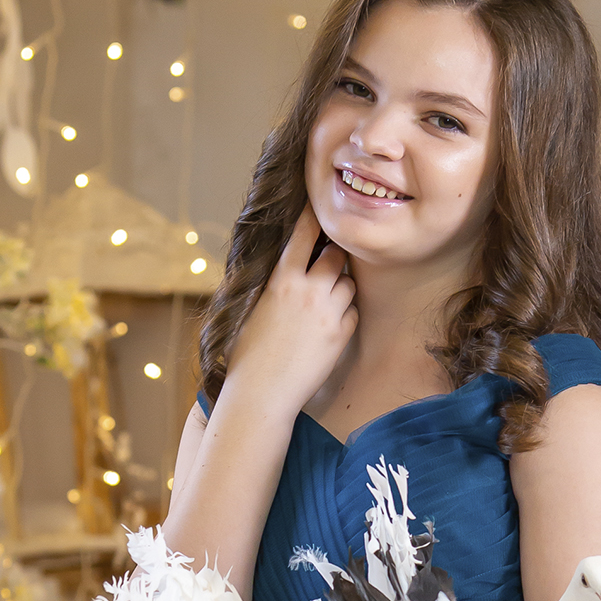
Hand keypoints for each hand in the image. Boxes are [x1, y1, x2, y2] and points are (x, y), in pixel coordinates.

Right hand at [226, 204, 357, 420]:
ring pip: (348, 284)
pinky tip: (329, 325)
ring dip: (340, 287)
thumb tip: (284, 266)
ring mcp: (327, 314)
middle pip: (336, 256)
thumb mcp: (252, 308)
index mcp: (280, 281)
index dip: (313, 218)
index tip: (320, 208)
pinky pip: (353, 311)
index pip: (303, 235)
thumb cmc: (247, 354)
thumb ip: (272, 284)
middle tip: (327, 264)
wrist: (262, 393)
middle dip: (333, 258)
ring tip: (325, 301)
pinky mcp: (340, 336)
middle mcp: (307, 292)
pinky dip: (345, 313)